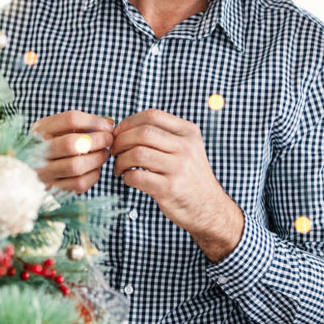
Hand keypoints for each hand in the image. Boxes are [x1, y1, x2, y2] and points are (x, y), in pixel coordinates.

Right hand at [31, 110, 113, 193]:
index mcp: (39, 130)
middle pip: (71, 143)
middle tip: (108, 139)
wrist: (31, 170)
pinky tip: (94, 168)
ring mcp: (43, 172)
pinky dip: (93, 175)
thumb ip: (84, 124)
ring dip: (97, 158)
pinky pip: (79, 183)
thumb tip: (110, 124)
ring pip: (76, 166)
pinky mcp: (53, 189)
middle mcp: (37, 151)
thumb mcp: (60, 129)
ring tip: (104, 153)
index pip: (70, 120)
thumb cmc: (54, 144)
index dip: (94, 121)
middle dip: (97, 140)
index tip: (107, 126)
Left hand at [111, 109, 242, 260]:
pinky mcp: (169, 188)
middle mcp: (186, 147)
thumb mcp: (186, 149)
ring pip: (137, 153)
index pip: (152, 116)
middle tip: (114, 150)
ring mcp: (179, 168)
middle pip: (142, 132)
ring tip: (119, 167)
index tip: (119, 133)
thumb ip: (164, 136)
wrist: (209, 208)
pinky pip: (137, 176)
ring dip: (121, 160)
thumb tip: (125, 128)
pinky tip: (128, 179)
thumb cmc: (190, 177)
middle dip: (121, 140)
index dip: (129, 122)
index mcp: (188, 133)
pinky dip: (126, 177)